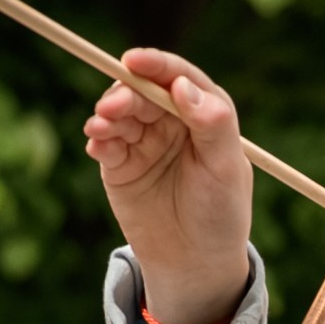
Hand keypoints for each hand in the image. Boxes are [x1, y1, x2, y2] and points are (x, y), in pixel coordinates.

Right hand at [85, 48, 252, 323]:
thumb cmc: (220, 214)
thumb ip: (213, 124)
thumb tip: (183, 86)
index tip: (134, 60)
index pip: (179, 78)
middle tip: (113, 107)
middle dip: (125, 93)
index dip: (157, 65)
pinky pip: (105, 142)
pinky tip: (98, 143)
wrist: (195, 262)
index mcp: (205, 114)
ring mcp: (144, 141)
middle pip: (143, 92)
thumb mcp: (226, 169)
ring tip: (101, 127)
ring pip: (120, 113)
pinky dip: (99, 138)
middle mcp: (173, 122)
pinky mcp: (119, 164)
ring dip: (107, 114)